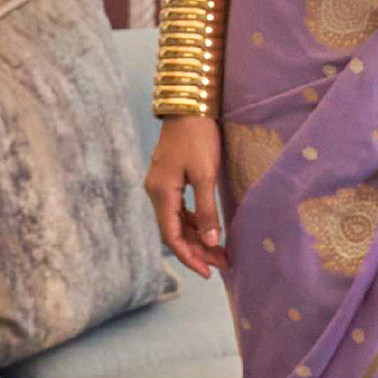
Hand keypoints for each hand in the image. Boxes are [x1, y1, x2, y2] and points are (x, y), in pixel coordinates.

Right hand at [143, 115, 228, 278]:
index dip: (189, 257)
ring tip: (220, 252)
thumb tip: (212, 241)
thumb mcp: (206, 175)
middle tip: (222, 265)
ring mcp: (161, 185)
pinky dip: (194, 223)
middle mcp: (156, 191)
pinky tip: (209, 231)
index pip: (171, 236)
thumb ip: (207, 210)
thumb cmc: (199, 137)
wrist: (189, 105)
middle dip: (197, 250)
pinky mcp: (169, 179)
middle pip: (174, 232)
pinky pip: (179, 210)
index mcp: (161, 192)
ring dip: (197, 238)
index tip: (208, 272)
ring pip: (177, 222)